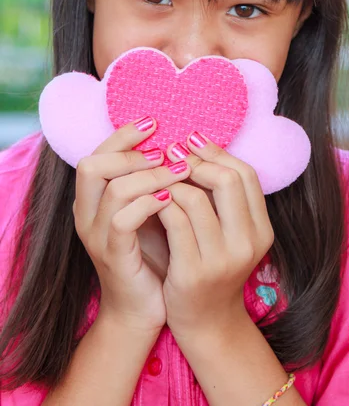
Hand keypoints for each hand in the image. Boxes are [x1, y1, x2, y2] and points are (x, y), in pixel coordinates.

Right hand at [72, 119, 190, 333]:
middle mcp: (87, 214)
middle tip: (166, 151)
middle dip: (132, 151)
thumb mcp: (151, 211)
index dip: (123, 135)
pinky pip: (123, 220)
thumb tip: (179, 145)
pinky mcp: (112, 256)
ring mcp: (96, 236)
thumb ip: (154, 182)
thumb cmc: (152, 254)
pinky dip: (148, 203)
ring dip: (150, 175)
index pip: (97, 153)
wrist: (143, 308)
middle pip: (92, 165)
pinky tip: (171, 199)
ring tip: (180, 171)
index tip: (154, 122)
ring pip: (113, 189)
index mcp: (93, 199)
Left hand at [157, 132, 273, 337]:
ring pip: (194, 198)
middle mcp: (247, 243)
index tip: (192, 141)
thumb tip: (199, 150)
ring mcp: (221, 259)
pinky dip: (159, 202)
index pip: (246, 175)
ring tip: (159, 176)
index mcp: (261, 230)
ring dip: (172, 181)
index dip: (218, 153)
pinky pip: (173, 221)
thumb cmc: (213, 269)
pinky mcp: (193, 272)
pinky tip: (151, 199)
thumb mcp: (229, 235)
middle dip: (196, 161)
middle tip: (173, 154)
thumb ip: (223, 201)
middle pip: (227, 179)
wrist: (206, 324)